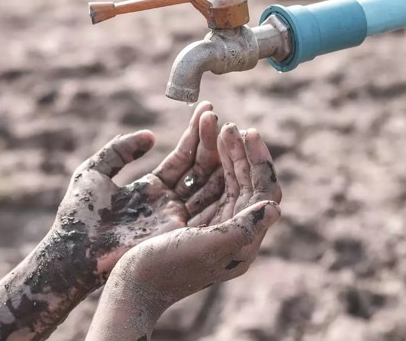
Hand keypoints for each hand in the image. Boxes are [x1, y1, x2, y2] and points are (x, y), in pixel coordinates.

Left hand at [52, 102, 223, 284]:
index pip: (182, 158)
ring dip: (218, 157)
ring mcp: (177, 216)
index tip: (206, 110)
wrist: (73, 250)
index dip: (194, 134)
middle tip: (217, 115)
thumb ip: (120, 150)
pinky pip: (207, 204)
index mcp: (152, 188)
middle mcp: (169, 202)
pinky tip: (228, 159)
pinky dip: (219, 182)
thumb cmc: (78, 214)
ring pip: (208, 183)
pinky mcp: (178, 231)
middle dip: (210, 141)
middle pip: (199, 168)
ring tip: (227, 129)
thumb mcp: (94, 171)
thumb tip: (151, 136)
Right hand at [86, 125, 281, 340]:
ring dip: (218, 148)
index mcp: (241, 240)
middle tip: (230, 125)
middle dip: (237, 151)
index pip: (261, 193)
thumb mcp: (208, 249)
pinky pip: (197, 180)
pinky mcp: (181, 214)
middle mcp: (227, 229)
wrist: (130, 287)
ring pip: (219, 176)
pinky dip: (198, 156)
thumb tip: (275, 207)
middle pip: (242, 181)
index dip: (259, 162)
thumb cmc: (166, 270)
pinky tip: (197, 136)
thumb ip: (243, 229)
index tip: (249, 133)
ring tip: (212, 119)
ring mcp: (204, 220)